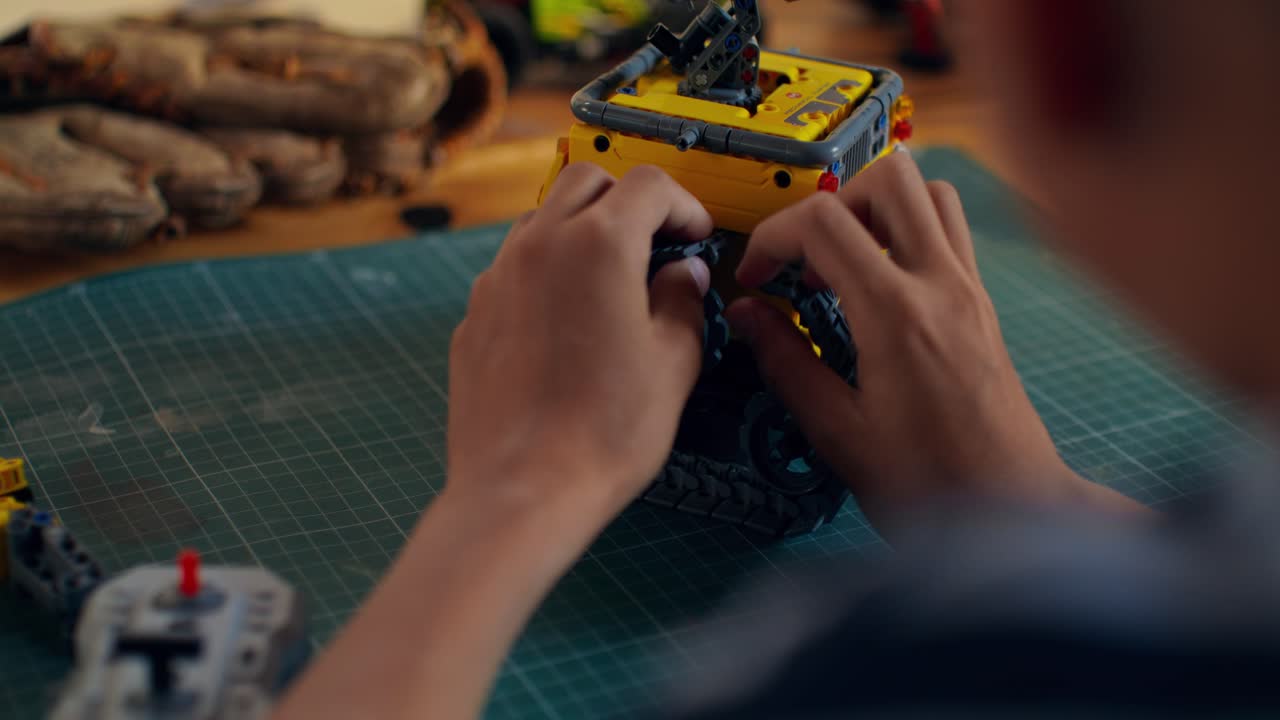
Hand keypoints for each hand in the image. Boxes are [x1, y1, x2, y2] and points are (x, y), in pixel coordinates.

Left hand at [447, 163, 713, 519]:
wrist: (522, 489)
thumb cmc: (605, 432)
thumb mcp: (674, 363)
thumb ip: (683, 301)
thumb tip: (683, 275)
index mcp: (599, 244)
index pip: (648, 185)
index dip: (684, 204)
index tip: (697, 236)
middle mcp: (540, 244)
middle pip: (587, 182)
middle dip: (629, 200)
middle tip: (658, 244)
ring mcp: (498, 277)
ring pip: (543, 219)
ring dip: (583, 230)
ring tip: (613, 283)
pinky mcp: (474, 314)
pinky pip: (515, 269)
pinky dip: (547, 272)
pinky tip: (569, 323)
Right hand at [728, 150, 1144, 538]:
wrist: (1015, 513)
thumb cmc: (924, 486)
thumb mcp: (838, 432)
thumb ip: (786, 362)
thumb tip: (745, 312)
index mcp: (896, 315)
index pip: (824, 223)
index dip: (772, 237)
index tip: (753, 279)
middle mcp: (941, 284)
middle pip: (889, 176)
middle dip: (830, 202)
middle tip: (807, 257)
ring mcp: (972, 288)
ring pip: (930, 191)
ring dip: (876, 208)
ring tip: (844, 262)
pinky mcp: (986, 303)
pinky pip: (951, 231)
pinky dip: (910, 230)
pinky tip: (881, 282)